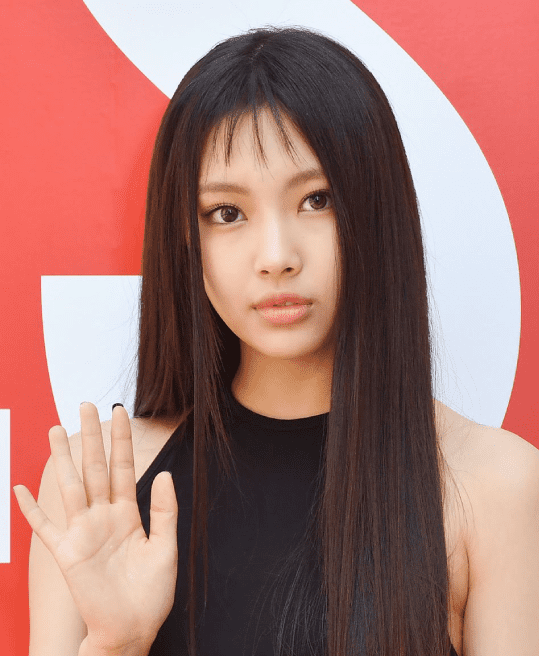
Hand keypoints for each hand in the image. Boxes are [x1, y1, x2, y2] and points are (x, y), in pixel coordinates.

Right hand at [14, 403, 177, 651]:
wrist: (132, 630)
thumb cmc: (152, 593)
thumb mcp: (166, 547)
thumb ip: (165, 511)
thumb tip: (166, 473)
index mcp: (128, 513)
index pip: (124, 467)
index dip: (121, 439)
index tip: (119, 411)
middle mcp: (103, 517)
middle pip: (95, 468)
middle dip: (90, 437)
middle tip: (85, 405)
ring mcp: (83, 533)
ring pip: (70, 486)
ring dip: (62, 459)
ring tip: (55, 430)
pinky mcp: (67, 553)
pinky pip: (45, 527)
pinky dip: (32, 509)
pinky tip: (21, 488)